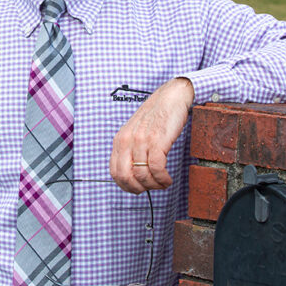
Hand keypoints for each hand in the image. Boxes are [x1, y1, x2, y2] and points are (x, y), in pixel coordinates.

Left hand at [110, 78, 194, 193]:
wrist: (170, 97)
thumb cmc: (156, 115)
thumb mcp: (136, 132)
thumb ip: (131, 150)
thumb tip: (134, 174)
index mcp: (120, 139)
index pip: (114, 172)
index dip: (126, 186)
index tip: (138, 188)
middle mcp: (127, 140)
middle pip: (125, 177)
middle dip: (139, 188)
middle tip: (151, 188)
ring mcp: (141, 140)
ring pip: (142, 175)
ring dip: (154, 185)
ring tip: (163, 183)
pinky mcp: (157, 141)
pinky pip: (156, 168)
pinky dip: (162, 179)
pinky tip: (167, 178)